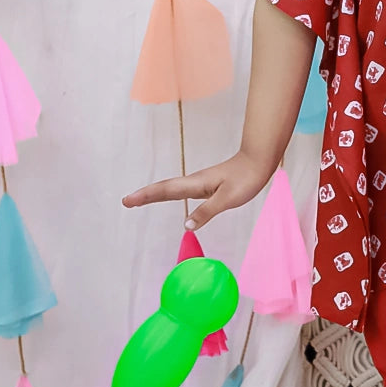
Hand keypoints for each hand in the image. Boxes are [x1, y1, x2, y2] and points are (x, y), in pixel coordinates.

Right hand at [122, 151, 271, 229]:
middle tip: (126, 201)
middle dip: (144, 195)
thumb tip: (186, 225)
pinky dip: (169, 193)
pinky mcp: (207, 185)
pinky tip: (168, 197)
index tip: (128, 201)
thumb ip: (207, 211)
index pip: (166, 191)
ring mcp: (200, 183)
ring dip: (154, 193)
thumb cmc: (246, 179)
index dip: (146, 196)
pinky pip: (182, 190)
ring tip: (139, 200)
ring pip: (172, 188)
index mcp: (196, 184)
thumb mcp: (228, 198)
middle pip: (164, 188)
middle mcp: (195, 182)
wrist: (259, 161)